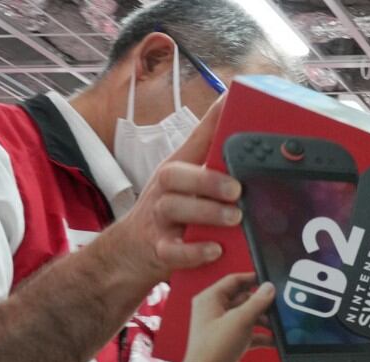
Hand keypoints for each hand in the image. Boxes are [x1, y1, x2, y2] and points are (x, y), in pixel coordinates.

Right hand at [107, 97, 241, 280]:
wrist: (129, 252)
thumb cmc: (168, 211)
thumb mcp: (187, 183)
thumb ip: (213, 160)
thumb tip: (240, 125)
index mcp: (178, 170)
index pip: (193, 140)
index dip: (212, 120)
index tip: (233, 100)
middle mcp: (165, 190)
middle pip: (176, 175)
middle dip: (207, 179)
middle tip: (237, 188)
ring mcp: (159, 219)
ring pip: (175, 208)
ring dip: (207, 212)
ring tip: (235, 217)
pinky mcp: (158, 249)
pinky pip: (172, 250)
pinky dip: (194, 251)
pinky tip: (214, 249)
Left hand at [182, 273, 274, 361]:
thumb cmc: (212, 350)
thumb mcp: (239, 320)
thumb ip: (257, 302)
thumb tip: (269, 288)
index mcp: (210, 299)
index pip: (234, 280)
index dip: (252, 278)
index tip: (269, 280)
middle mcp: (215, 311)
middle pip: (244, 298)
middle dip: (261, 302)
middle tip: (277, 303)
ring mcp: (223, 326)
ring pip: (249, 315)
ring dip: (264, 319)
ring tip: (277, 322)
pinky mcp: (231, 340)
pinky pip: (250, 332)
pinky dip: (262, 335)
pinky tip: (273, 338)